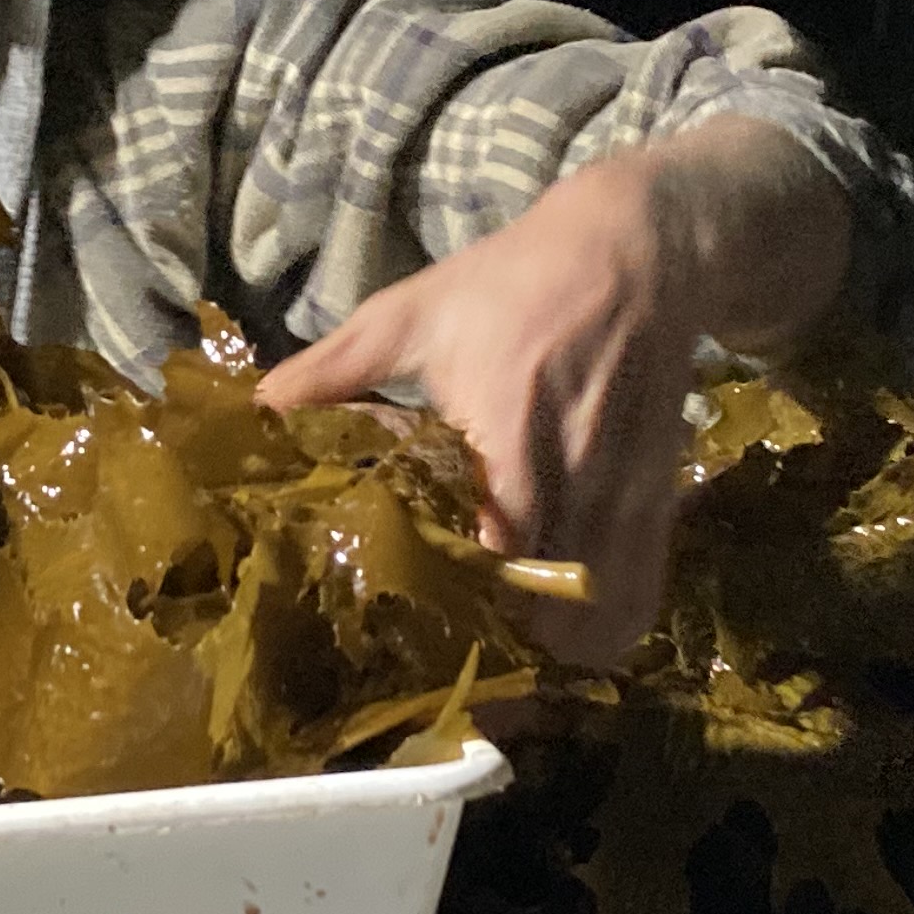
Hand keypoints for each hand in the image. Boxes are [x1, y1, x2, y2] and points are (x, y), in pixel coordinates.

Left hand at [261, 130, 848, 666]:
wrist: (637, 252)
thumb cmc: (514, 281)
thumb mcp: (416, 311)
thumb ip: (336, 368)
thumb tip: (256, 407)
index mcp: (509, 424)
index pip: (497, 546)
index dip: (457, 602)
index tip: (404, 626)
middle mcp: (576, 470)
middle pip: (548, 602)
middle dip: (497, 645)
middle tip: (439, 659)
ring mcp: (625, 492)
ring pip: (597, 614)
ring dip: (549, 651)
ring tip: (495, 661)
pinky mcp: (658, 500)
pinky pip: (639, 594)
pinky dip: (603, 633)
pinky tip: (559, 643)